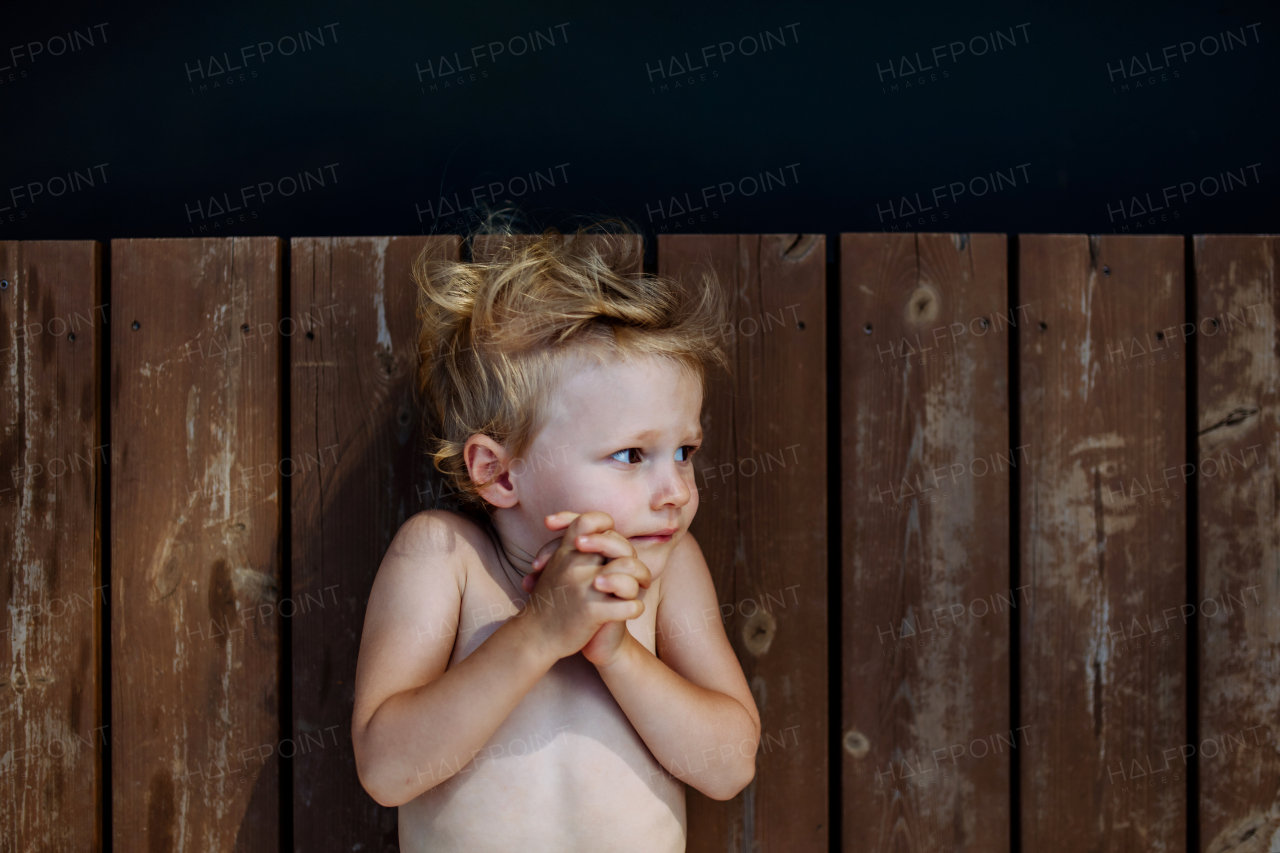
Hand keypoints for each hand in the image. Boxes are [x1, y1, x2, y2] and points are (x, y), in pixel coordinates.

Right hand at [521, 511, 651, 664]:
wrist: (535, 637)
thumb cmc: (552, 601)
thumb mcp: (555, 568)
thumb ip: (575, 551)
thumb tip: (603, 534)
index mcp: (565, 552)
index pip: (589, 521)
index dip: (606, 525)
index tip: (613, 541)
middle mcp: (574, 565)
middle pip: (619, 545)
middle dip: (634, 560)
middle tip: (641, 575)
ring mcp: (584, 587)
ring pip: (630, 570)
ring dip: (642, 580)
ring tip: (641, 589)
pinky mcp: (592, 612)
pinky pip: (630, 604)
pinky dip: (636, 608)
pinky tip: (633, 610)